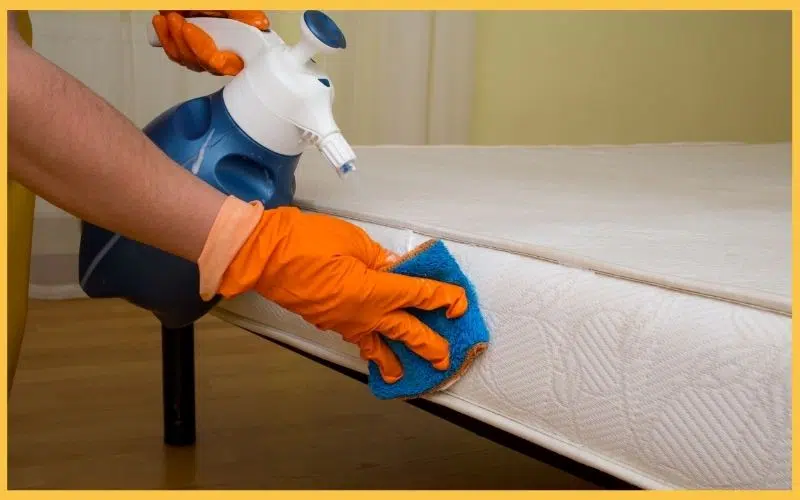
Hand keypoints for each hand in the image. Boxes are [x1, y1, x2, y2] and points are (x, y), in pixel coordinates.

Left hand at [152, 10, 269, 75]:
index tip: (200, 40)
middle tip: (181, 23)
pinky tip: (161, 23)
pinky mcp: (187, 48)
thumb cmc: (214, 2)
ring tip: (172, 18)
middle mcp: (222, 50)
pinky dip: (166, 39)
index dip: (212, 57)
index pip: (229, 63)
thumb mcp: (231, 3)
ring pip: (189, 61)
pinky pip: (176, 54)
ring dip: (176, 40)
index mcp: (238, 43)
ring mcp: (203, 51)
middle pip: (206, 65)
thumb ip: (244, 13)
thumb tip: (261, 24)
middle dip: (190, 45)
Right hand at [215, 206, 468, 383]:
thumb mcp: (353, 241)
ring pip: (377, 345)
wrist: (265, 255)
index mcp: (376, 291)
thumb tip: (398, 267)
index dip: (444, 299)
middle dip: (429, 345)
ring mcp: (345, 322)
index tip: (459, 304)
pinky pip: (355, 338)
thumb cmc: (308, 241)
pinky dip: (367, 346)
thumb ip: (380, 258)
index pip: (420, 296)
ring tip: (402, 375)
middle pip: (407, 332)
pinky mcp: (327, 322)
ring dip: (393, 360)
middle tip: (445, 358)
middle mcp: (365, 314)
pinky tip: (370, 350)